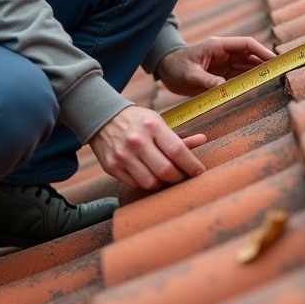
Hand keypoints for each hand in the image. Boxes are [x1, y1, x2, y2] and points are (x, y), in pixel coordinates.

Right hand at [90, 106, 207, 189]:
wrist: (102, 119)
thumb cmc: (137, 121)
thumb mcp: (158, 122)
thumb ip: (178, 136)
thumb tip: (202, 140)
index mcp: (152, 126)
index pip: (177, 151)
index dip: (192, 165)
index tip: (199, 172)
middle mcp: (137, 141)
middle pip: (165, 171)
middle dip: (178, 178)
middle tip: (182, 176)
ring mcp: (122, 155)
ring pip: (150, 183)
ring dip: (162, 183)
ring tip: (165, 177)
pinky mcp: (111, 166)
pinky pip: (135, 184)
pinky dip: (145, 183)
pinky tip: (147, 174)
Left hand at [154, 36, 275, 96]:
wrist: (165, 71)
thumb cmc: (176, 66)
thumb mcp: (189, 74)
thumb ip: (206, 80)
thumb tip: (223, 87)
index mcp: (218, 46)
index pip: (246, 45)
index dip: (261, 51)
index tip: (273, 60)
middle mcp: (224, 54)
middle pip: (250, 56)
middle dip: (264, 63)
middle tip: (279, 73)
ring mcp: (224, 65)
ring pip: (246, 67)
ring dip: (257, 73)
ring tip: (272, 81)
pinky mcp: (221, 75)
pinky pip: (238, 78)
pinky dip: (248, 82)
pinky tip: (257, 87)